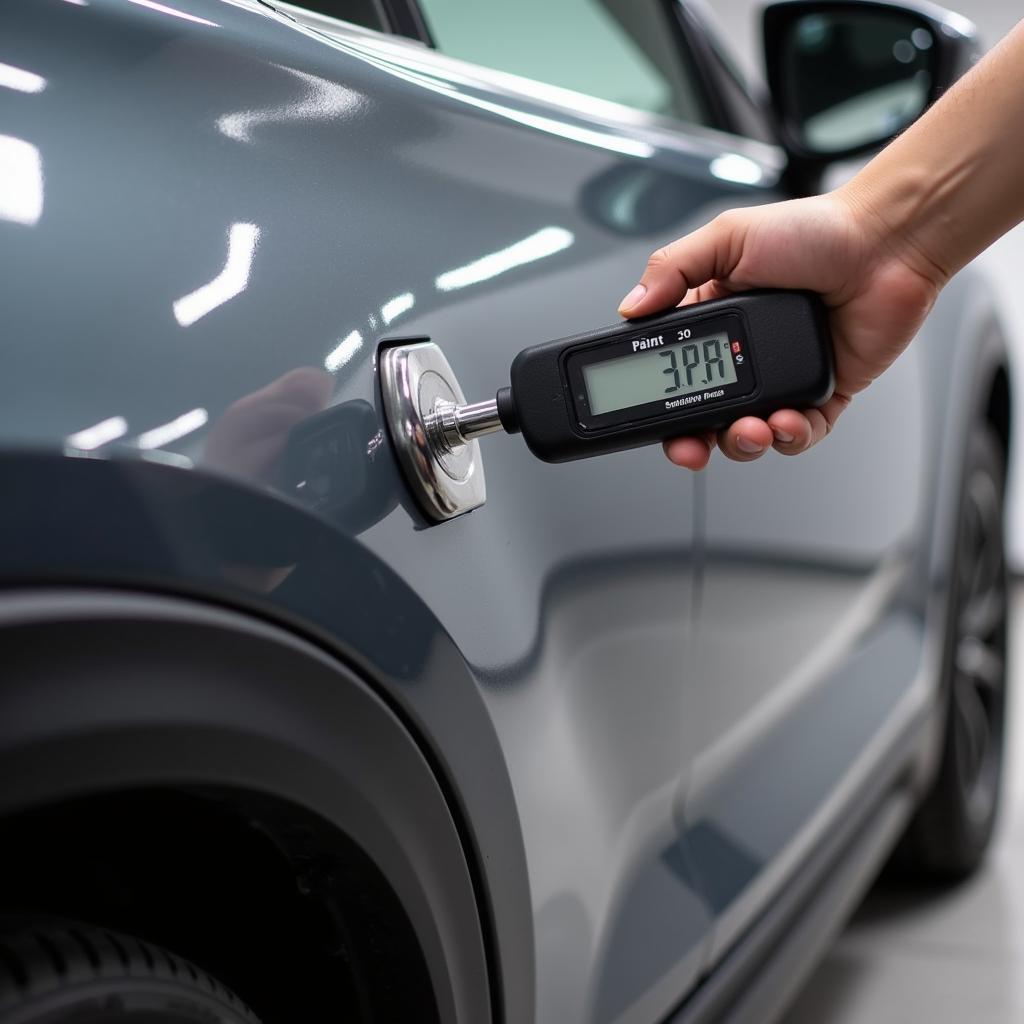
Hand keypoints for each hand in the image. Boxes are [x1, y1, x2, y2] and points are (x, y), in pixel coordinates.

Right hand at [617, 190, 944, 469]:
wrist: (887, 243)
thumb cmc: (817, 231)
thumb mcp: (728, 239)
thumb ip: (673, 269)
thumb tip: (629, 306)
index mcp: (715, 322)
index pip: (674, 374)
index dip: (660, 403)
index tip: (650, 419)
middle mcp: (745, 355)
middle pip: (705, 417)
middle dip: (695, 440)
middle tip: (692, 447)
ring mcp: (782, 379)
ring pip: (750, 434)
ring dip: (743, 443)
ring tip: (751, 430)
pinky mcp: (821, 395)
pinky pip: (800, 434)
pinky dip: (791, 438)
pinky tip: (787, 423)